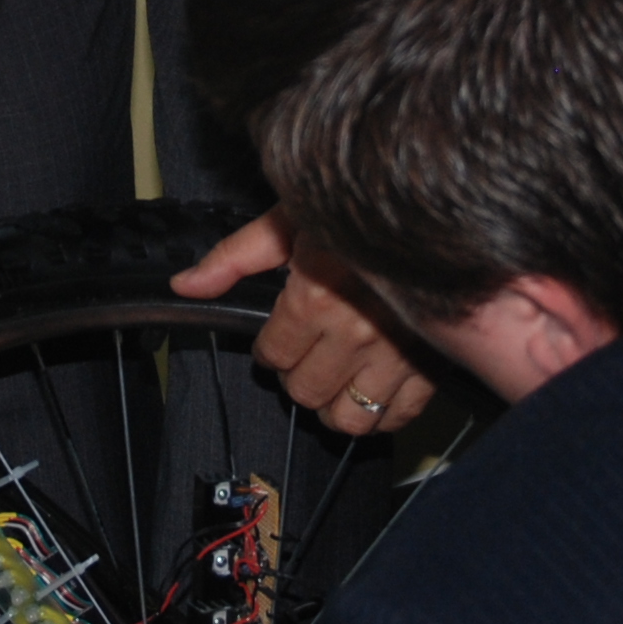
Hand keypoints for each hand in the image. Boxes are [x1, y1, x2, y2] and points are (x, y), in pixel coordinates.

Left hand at [174, 206, 435, 433]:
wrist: (436, 206)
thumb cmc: (361, 206)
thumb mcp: (291, 219)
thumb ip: (234, 257)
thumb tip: (186, 285)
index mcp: (316, 297)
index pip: (273, 355)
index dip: (269, 346)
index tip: (280, 334)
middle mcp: (355, 333)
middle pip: (305, 391)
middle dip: (297, 375)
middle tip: (306, 351)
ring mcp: (396, 354)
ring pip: (348, 417)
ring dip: (333, 403)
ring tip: (333, 378)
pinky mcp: (432, 365)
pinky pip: (398, 417)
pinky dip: (380, 414)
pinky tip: (371, 390)